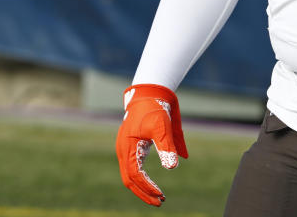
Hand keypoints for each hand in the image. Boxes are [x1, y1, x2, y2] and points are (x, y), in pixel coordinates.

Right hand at [116, 84, 188, 205]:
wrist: (148, 94)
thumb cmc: (155, 109)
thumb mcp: (163, 126)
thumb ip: (167, 146)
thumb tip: (172, 167)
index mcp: (127, 147)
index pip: (135, 175)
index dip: (147, 187)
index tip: (161, 195)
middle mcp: (123, 150)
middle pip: (129, 179)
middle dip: (143, 192)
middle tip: (160, 202)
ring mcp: (125, 149)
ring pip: (129, 175)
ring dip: (142, 187)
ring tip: (158, 195)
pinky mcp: (131, 147)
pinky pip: (132, 167)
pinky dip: (141, 178)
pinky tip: (152, 182)